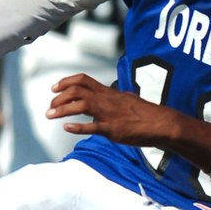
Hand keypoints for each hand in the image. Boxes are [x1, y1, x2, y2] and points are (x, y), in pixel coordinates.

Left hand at [46, 73, 175, 146]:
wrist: (161, 123)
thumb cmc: (145, 114)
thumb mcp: (127, 100)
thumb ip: (113, 100)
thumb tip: (105, 99)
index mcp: (108, 93)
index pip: (83, 80)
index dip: (65, 82)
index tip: (54, 88)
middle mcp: (106, 100)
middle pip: (76, 90)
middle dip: (59, 96)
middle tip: (50, 105)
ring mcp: (108, 114)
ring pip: (80, 104)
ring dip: (61, 108)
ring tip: (49, 114)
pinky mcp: (112, 129)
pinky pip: (91, 127)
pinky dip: (77, 126)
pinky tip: (66, 127)